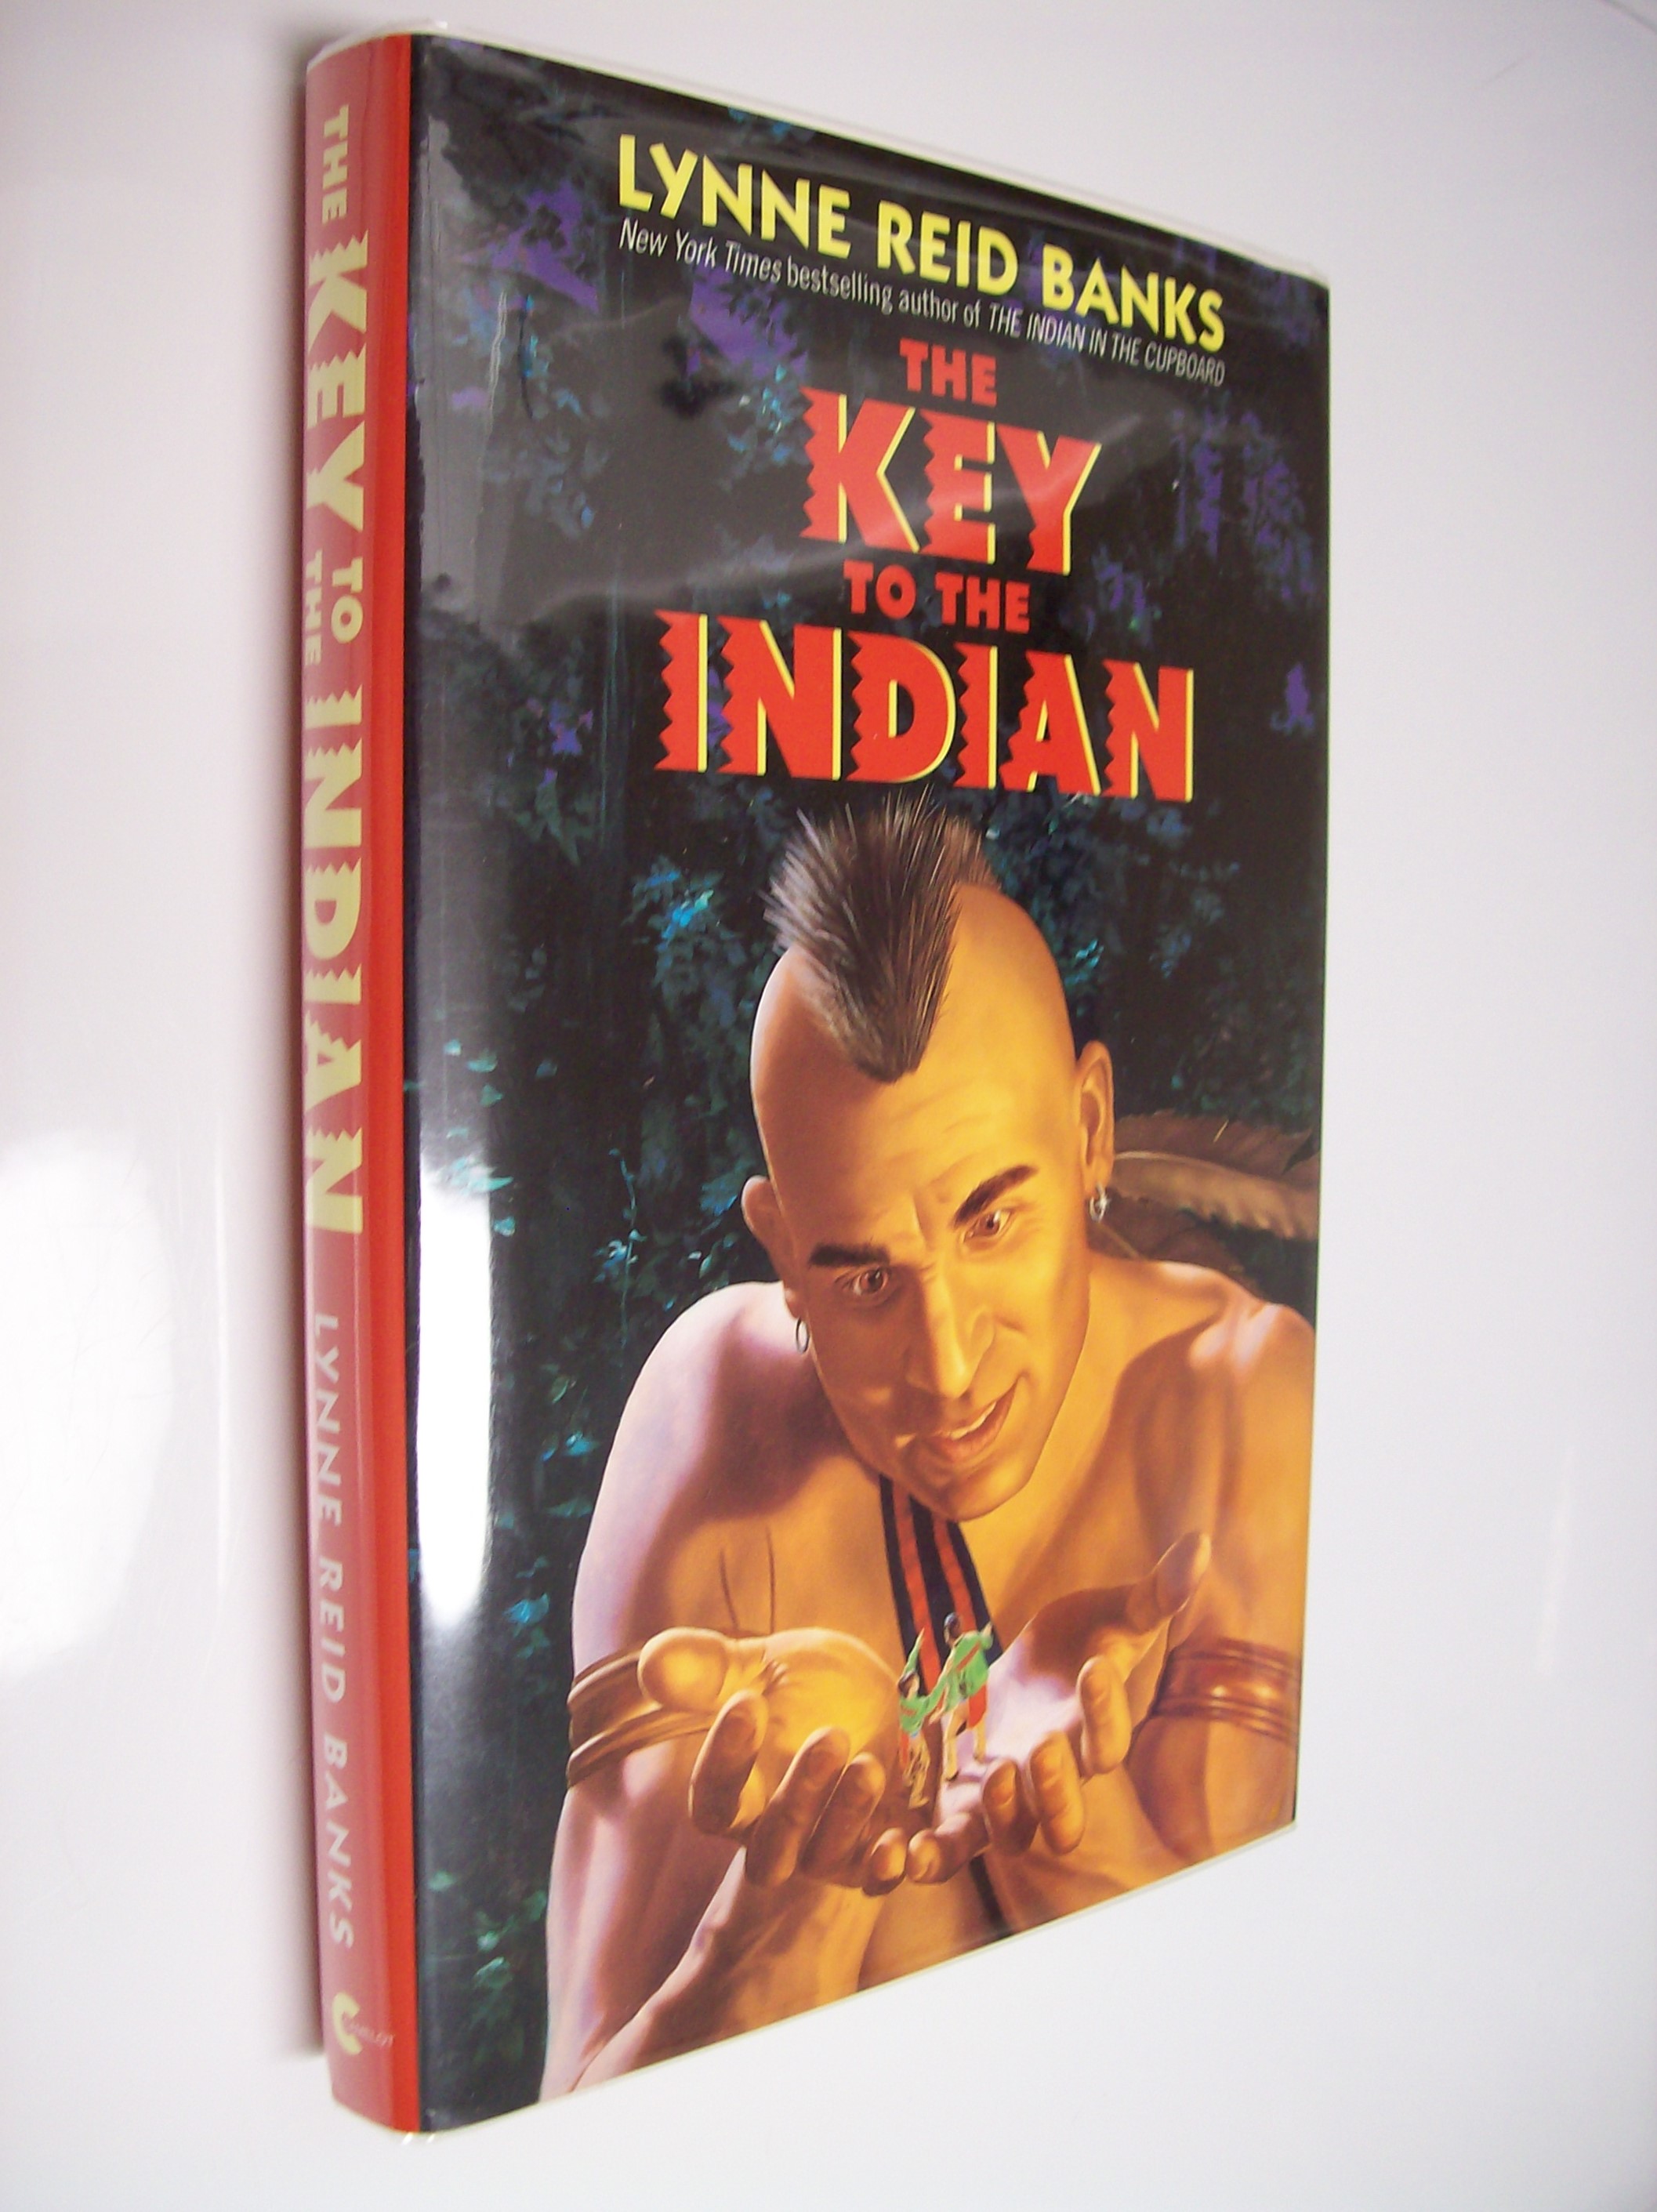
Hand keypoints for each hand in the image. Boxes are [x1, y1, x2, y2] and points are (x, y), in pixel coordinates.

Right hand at [638, 1626, 908, 1894]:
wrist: (886, 1695)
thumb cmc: (809, 1684)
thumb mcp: (763, 1666)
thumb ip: (710, 1669)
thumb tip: (652, 1663)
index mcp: (740, 1793)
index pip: (714, 1802)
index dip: (724, 1760)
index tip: (747, 1701)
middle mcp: (781, 1834)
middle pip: (772, 1851)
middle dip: (798, 1800)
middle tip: (831, 1735)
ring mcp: (833, 1847)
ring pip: (827, 1861)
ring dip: (847, 1818)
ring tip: (870, 1764)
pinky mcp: (884, 1849)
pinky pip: (883, 1878)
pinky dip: (893, 1867)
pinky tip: (909, 1842)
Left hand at [907, 1532, 1209, 1882]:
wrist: (1010, 1676)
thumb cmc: (1072, 1647)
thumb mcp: (1108, 1615)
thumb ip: (1153, 1595)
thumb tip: (1202, 1544)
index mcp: (1087, 1738)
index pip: (1109, 1741)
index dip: (1107, 1707)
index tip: (1095, 1661)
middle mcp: (1050, 1782)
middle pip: (1066, 1820)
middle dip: (1057, 1787)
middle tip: (1045, 1744)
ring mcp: (1004, 1801)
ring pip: (1011, 1839)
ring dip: (1002, 1814)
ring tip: (992, 1774)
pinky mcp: (955, 1806)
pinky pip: (948, 1847)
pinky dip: (930, 1856)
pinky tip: (907, 1851)